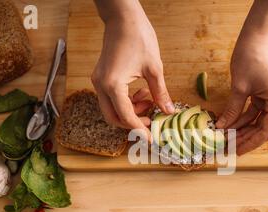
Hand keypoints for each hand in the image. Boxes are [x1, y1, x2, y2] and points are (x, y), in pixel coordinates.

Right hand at [91, 2, 173, 140]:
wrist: (123, 18)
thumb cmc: (138, 38)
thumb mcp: (154, 69)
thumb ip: (160, 93)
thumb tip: (168, 111)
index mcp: (113, 85)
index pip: (125, 116)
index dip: (139, 129)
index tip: (151, 138)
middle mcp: (101, 85)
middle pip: (113, 118)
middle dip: (132, 123)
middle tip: (151, 120)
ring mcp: (98, 81)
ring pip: (112, 109)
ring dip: (130, 111)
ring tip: (148, 101)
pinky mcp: (101, 77)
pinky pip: (111, 98)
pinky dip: (125, 102)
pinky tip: (140, 93)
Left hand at [216, 0, 267, 154]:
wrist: (258, 36)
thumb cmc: (250, 57)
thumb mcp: (239, 88)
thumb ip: (232, 110)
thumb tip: (221, 128)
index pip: (266, 131)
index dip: (250, 143)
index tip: (236, 151)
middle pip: (264, 127)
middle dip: (245, 137)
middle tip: (228, 146)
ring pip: (259, 120)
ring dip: (243, 128)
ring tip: (227, 137)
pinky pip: (257, 111)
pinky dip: (245, 118)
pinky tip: (231, 125)